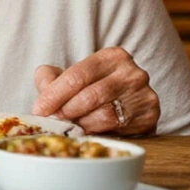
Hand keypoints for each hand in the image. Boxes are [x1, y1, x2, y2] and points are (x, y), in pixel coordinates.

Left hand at [33, 47, 160, 135]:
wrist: (127, 102)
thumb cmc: (92, 87)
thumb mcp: (71, 76)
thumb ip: (51, 78)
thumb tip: (43, 90)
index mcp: (112, 57)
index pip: (77, 75)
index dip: (54, 94)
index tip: (39, 109)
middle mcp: (132, 73)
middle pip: (91, 96)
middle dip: (66, 111)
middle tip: (52, 121)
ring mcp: (144, 95)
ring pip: (105, 115)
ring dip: (81, 124)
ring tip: (69, 127)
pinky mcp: (150, 117)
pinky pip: (119, 129)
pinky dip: (98, 132)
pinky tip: (89, 131)